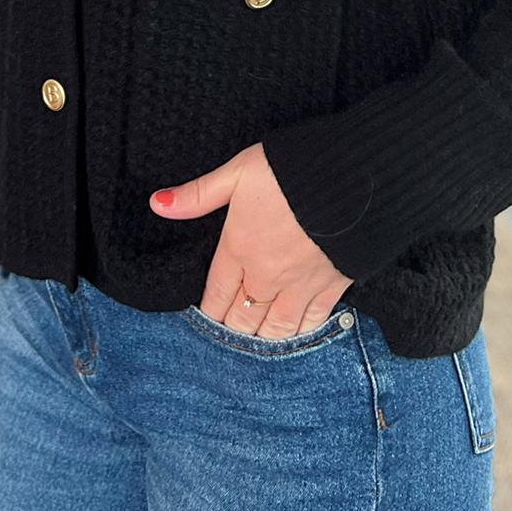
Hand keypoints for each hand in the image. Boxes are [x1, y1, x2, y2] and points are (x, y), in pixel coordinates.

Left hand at [148, 141, 354, 338]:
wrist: (354, 179)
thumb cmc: (291, 169)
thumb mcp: (238, 171)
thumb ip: (198, 194)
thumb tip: (157, 203)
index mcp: (238, 248)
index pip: (215, 294)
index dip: (209, 311)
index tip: (206, 319)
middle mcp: (265, 275)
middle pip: (242, 318)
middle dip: (233, 327)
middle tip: (229, 332)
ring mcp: (300, 285)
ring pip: (274, 328)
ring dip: (262, 336)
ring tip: (255, 341)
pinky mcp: (331, 286)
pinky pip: (310, 323)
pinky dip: (299, 332)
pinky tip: (293, 334)